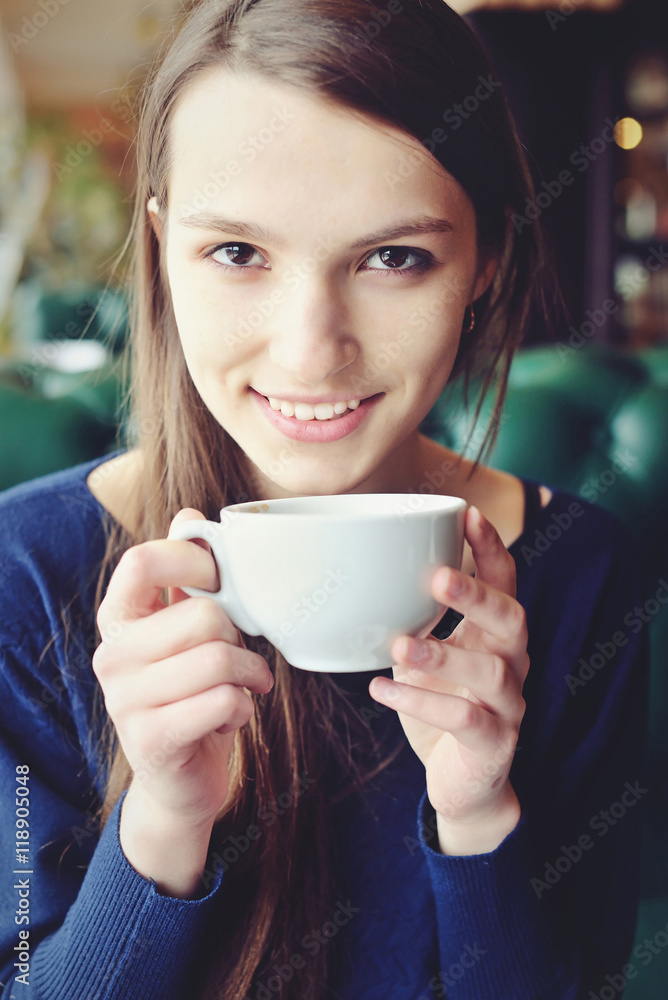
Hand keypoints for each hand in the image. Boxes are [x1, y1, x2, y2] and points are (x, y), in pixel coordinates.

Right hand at [92, 508, 273, 892]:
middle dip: (240, 637)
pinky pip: (224, 701)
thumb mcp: (186, 630)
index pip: (144, 560)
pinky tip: (231, 718)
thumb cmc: (191, 691)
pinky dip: (243, 709)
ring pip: (219, 659)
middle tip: (241, 659)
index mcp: (118, 618)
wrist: (180, 778)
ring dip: (249, 676)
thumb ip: (186, 575)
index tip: (222, 584)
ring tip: (241, 688)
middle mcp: (111, 655)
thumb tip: (190, 517)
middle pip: (203, 615)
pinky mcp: (151, 738)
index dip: (196, 562)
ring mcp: (125, 699)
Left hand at [369, 506, 527, 853]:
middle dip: (478, 595)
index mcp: (496, 635)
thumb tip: (352, 576)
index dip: (490, 548)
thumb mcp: (423, 656)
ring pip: (491, 672)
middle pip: (513, 620)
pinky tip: (382, 690)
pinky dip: (422, 702)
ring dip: (442, 653)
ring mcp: (509, 706)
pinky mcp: (494, 745)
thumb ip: (408, 620)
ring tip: (398, 644)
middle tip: (438, 577)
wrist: (461, 783)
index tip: (467, 514)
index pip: (506, 582)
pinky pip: (465, 720)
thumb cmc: (441, 705)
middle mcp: (512, 664)